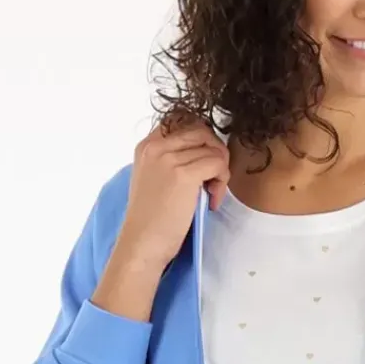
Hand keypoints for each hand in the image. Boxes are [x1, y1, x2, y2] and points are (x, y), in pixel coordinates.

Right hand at [119, 114, 230, 269]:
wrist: (142, 243)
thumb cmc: (151, 219)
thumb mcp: (153, 178)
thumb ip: (170, 160)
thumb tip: (204, 152)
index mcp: (147, 145)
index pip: (182, 119)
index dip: (201, 139)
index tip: (202, 163)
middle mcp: (156, 146)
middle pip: (202, 130)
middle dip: (215, 153)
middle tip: (213, 179)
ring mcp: (169, 158)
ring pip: (214, 148)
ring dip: (221, 171)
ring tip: (211, 193)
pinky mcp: (184, 174)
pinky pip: (218, 164)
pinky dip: (222, 183)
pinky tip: (212, 201)